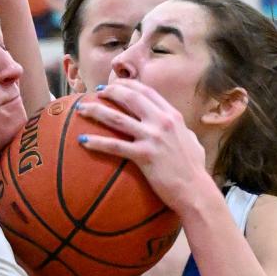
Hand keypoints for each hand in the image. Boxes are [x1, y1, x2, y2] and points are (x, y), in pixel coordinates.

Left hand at [75, 80, 208, 213]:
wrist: (195, 190)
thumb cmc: (194, 169)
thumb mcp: (191, 141)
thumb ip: (181, 130)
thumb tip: (178, 127)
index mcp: (173, 116)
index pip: (147, 92)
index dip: (128, 85)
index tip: (114, 85)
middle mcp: (162, 122)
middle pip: (130, 98)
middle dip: (110, 92)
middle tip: (95, 93)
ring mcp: (153, 138)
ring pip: (118, 118)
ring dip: (96, 111)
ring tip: (81, 109)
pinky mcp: (144, 155)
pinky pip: (114, 146)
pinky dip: (96, 142)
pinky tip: (82, 141)